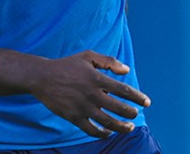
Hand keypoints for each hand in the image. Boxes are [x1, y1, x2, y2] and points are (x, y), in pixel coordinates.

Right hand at [29, 50, 151, 138]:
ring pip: (108, 122)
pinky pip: (92, 130)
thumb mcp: (87, 56)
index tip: (147, 103)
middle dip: (132, 114)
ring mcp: (83, 107)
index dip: (139, 98)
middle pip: (119, 108)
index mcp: (97, 78)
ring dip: (122, 127)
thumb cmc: (67, 65)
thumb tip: (127, 70)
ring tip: (129, 128)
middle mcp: (92, 94)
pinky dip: (103, 133)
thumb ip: (108, 61)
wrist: (42, 77)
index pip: (124, 90)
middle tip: (135, 115)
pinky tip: (109, 132)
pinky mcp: (73, 117)